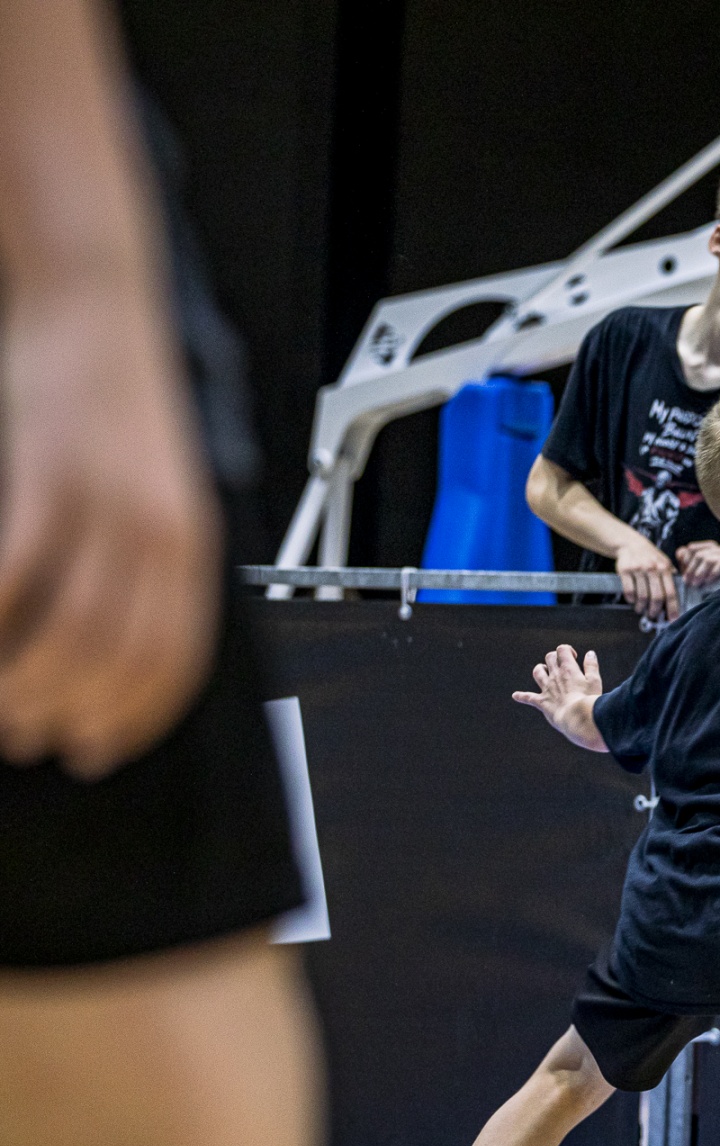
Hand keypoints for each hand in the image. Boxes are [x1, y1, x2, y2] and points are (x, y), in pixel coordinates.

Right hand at [0, 289, 219, 778]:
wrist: (98, 309)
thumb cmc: (112, 408)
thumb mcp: (152, 498)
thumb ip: (141, 569)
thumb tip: (109, 649)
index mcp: (193, 547)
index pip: (174, 661)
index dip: (134, 719)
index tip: (98, 752)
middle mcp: (159, 533)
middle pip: (115, 659)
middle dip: (69, 713)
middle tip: (28, 736)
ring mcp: (104, 504)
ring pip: (64, 629)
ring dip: (23, 682)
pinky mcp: (48, 474)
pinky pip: (13, 571)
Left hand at [512, 644, 606, 749]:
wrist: (576, 717)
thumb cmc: (589, 700)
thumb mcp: (594, 681)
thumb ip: (591, 665)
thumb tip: (589, 653)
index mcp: (568, 669)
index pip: (562, 650)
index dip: (567, 650)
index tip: (575, 658)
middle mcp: (555, 676)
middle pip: (549, 658)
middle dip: (555, 658)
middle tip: (562, 665)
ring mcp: (547, 688)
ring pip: (537, 672)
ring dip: (540, 670)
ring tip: (544, 672)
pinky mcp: (542, 702)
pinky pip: (528, 697)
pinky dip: (522, 696)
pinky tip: (516, 696)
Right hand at [615, 534, 678, 620]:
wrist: (630, 543)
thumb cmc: (649, 555)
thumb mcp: (664, 561)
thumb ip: (671, 576)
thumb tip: (680, 594)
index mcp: (664, 568)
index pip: (671, 592)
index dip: (673, 608)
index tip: (673, 619)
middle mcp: (652, 568)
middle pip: (657, 597)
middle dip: (655, 611)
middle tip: (653, 615)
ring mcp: (638, 569)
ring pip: (642, 597)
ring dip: (642, 607)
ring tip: (641, 609)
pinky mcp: (625, 570)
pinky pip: (629, 591)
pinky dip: (631, 600)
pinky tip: (633, 600)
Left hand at [675, 540, 719, 588]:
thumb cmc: (707, 583)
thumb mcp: (693, 572)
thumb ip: (685, 560)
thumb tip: (680, 552)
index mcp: (708, 548)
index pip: (692, 548)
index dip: (685, 561)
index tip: (683, 573)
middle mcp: (718, 549)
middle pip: (699, 554)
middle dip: (691, 570)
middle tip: (688, 582)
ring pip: (709, 559)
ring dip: (700, 573)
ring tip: (696, 584)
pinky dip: (712, 574)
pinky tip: (708, 582)